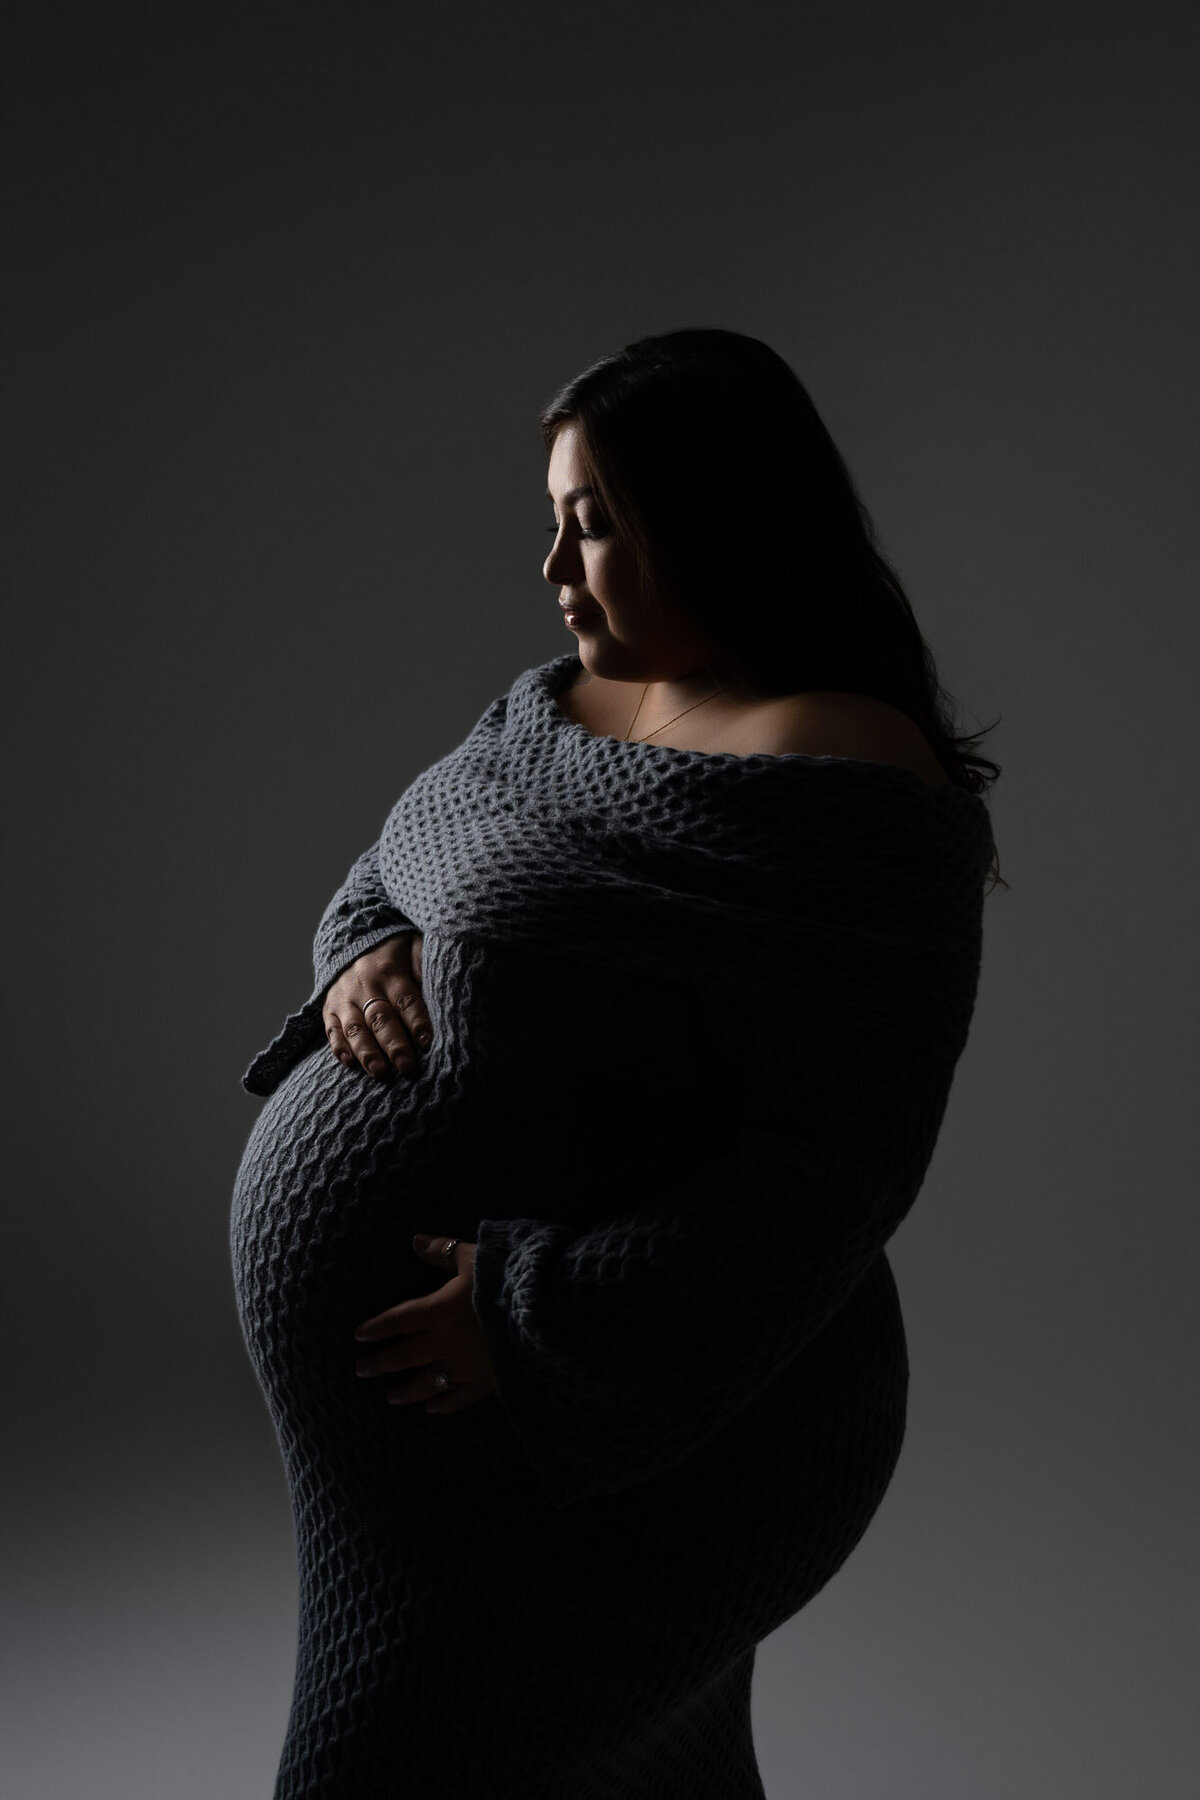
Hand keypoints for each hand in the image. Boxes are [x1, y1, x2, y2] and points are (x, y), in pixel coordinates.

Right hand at [323, 931, 430, 1078]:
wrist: (352, 938)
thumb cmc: (394, 951)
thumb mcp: (413, 947)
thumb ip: (424, 965)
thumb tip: (442, 987)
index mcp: (390, 971)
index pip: (405, 999)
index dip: (416, 1021)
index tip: (426, 1042)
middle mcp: (365, 985)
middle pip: (380, 1017)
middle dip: (393, 1044)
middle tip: (406, 1066)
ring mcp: (344, 997)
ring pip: (354, 1027)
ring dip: (366, 1051)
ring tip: (379, 1071)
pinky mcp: (329, 1007)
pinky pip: (331, 1029)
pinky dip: (339, 1046)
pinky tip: (349, 1062)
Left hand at [353, 1237, 496, 1414]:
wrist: (544, 1313)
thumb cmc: (509, 1278)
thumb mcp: (475, 1256)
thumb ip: (443, 1251)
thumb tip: (415, 1241)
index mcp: (440, 1310)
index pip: (399, 1320)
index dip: (378, 1327)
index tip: (360, 1335)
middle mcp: (446, 1342)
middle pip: (406, 1355)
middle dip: (382, 1363)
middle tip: (362, 1370)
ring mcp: (467, 1366)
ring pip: (429, 1383)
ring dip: (407, 1390)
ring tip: (391, 1397)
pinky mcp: (489, 1381)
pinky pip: (461, 1398)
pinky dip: (445, 1404)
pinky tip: (433, 1408)